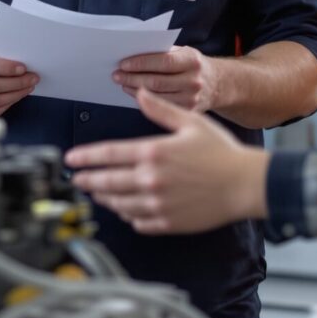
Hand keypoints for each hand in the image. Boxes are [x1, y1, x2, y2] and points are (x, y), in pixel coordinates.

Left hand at [63, 90, 268, 233]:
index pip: (108, 155)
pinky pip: (137, 221)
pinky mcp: (167, 222)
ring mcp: (157, 204)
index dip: (85, 158)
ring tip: (98, 194)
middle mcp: (150, 180)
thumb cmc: (222, 153)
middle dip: (88, 181)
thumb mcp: (191, 122)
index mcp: (153, 153)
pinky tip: (126, 209)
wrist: (245, 184)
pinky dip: (128, 215)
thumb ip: (161, 110)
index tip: (71, 160)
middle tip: (78, 180)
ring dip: (104, 199)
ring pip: (119, 204)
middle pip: (106, 182)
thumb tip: (141, 94)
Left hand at [112, 45, 220, 110]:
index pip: (163, 61)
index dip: (141, 63)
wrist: (218, 84)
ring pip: (156, 96)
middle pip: (156, 81)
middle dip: (132, 78)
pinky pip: (161, 106)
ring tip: (122, 84)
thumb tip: (133, 54)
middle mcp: (193, 80)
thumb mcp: (184, 52)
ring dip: (135, 90)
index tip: (123, 63)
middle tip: (116, 75)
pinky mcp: (188, 112)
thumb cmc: (192, 65)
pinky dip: (144, 100)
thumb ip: (163, 52)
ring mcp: (192, 98)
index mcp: (192, 60)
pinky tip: (135, 94)